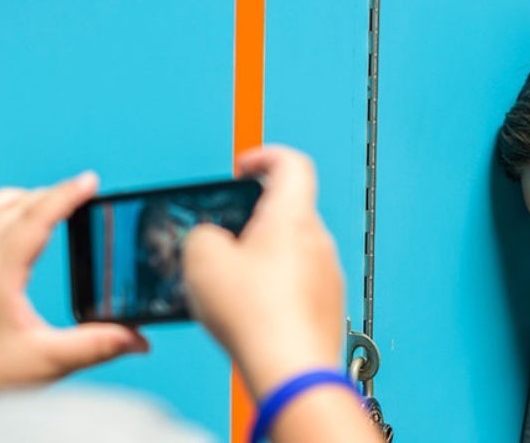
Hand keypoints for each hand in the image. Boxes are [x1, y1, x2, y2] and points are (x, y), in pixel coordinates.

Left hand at [0, 173, 148, 399]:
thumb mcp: (46, 363)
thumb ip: (97, 345)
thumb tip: (138, 338)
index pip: (35, 217)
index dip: (65, 194)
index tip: (89, 181)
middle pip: (10, 206)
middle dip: (47, 193)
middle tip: (77, 192)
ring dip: (15, 197)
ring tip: (42, 198)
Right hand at [182, 146, 345, 399]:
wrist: (292, 371)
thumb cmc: (256, 317)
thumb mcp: (202, 260)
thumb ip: (202, 235)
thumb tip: (210, 239)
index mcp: (292, 217)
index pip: (292, 164)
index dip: (265, 156)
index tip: (243, 168)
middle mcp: (318, 241)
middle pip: (286, 212)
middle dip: (251, 222)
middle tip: (222, 241)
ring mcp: (327, 275)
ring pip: (291, 252)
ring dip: (261, 260)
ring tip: (230, 286)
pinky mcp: (327, 307)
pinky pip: (298, 285)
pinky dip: (273, 291)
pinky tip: (249, 314)